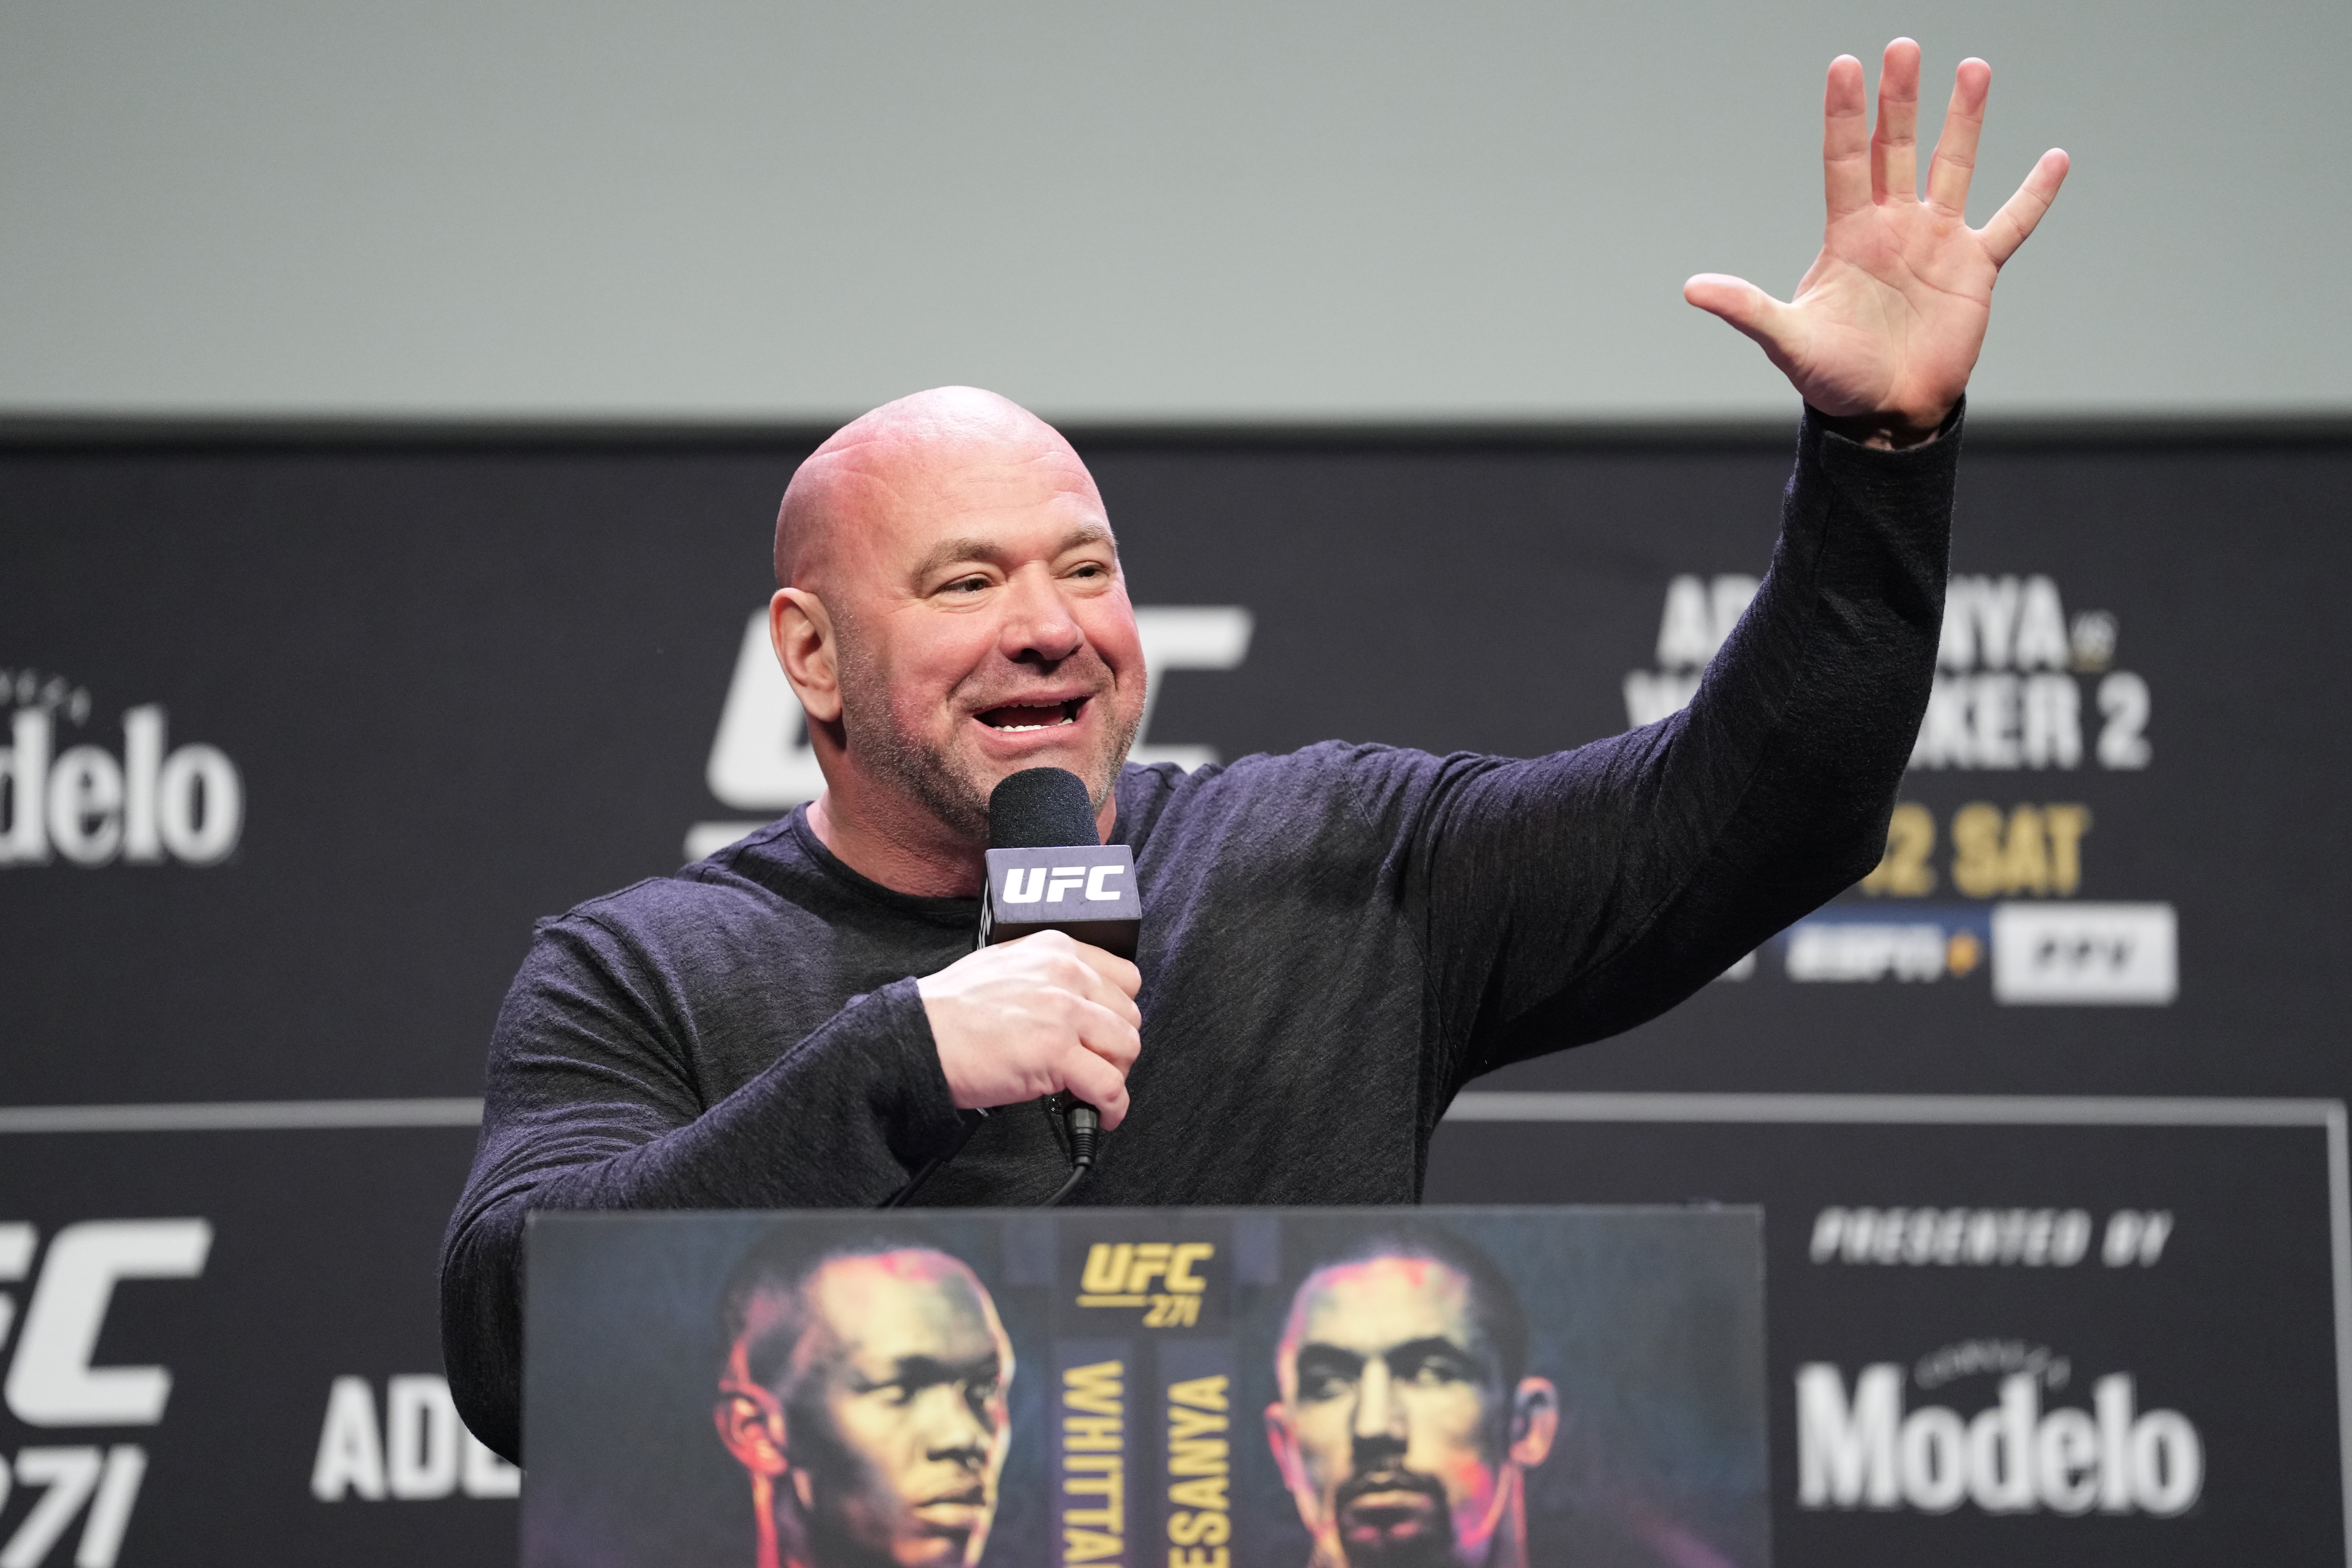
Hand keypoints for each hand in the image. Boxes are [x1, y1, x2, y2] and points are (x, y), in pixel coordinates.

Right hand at [918, 931, 1142, 1126]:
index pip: (1124, 978)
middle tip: (1095, 1066)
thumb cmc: (950, 1011)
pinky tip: (1101, 1114)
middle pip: (1129, 1015)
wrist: (917, 1038)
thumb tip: (1078, 1004)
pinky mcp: (1056, 1053)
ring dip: (1115, 1074)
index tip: (1106, 1032)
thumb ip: (1047, 977)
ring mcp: (1063, 1013)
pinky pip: (1109, 1086)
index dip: (1117, 1012)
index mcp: (1055, 949)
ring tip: (1091, 1089)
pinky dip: (1112, 1107)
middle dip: (1116, 1047)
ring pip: (1127, 1047)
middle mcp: (1065, 974)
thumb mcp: (1005, 966)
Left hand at [1684, 40, 2068, 442]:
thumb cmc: (1833, 379)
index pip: (1846, 160)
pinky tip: (2055, 159)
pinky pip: (2011, 224)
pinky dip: (2033, 195)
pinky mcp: (1974, 269)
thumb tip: (1691, 289)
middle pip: (1897, 148)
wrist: (1884, 412)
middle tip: (1903, 46)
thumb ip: (1747, 309)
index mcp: (1850, 236)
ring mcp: (1937, 243)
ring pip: (1953, 167)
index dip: (1846, 115)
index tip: (1845, 65)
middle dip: (1900, 99)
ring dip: (1964, 121)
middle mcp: (1893, 226)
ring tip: (1973, 69)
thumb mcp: (1788, 342)